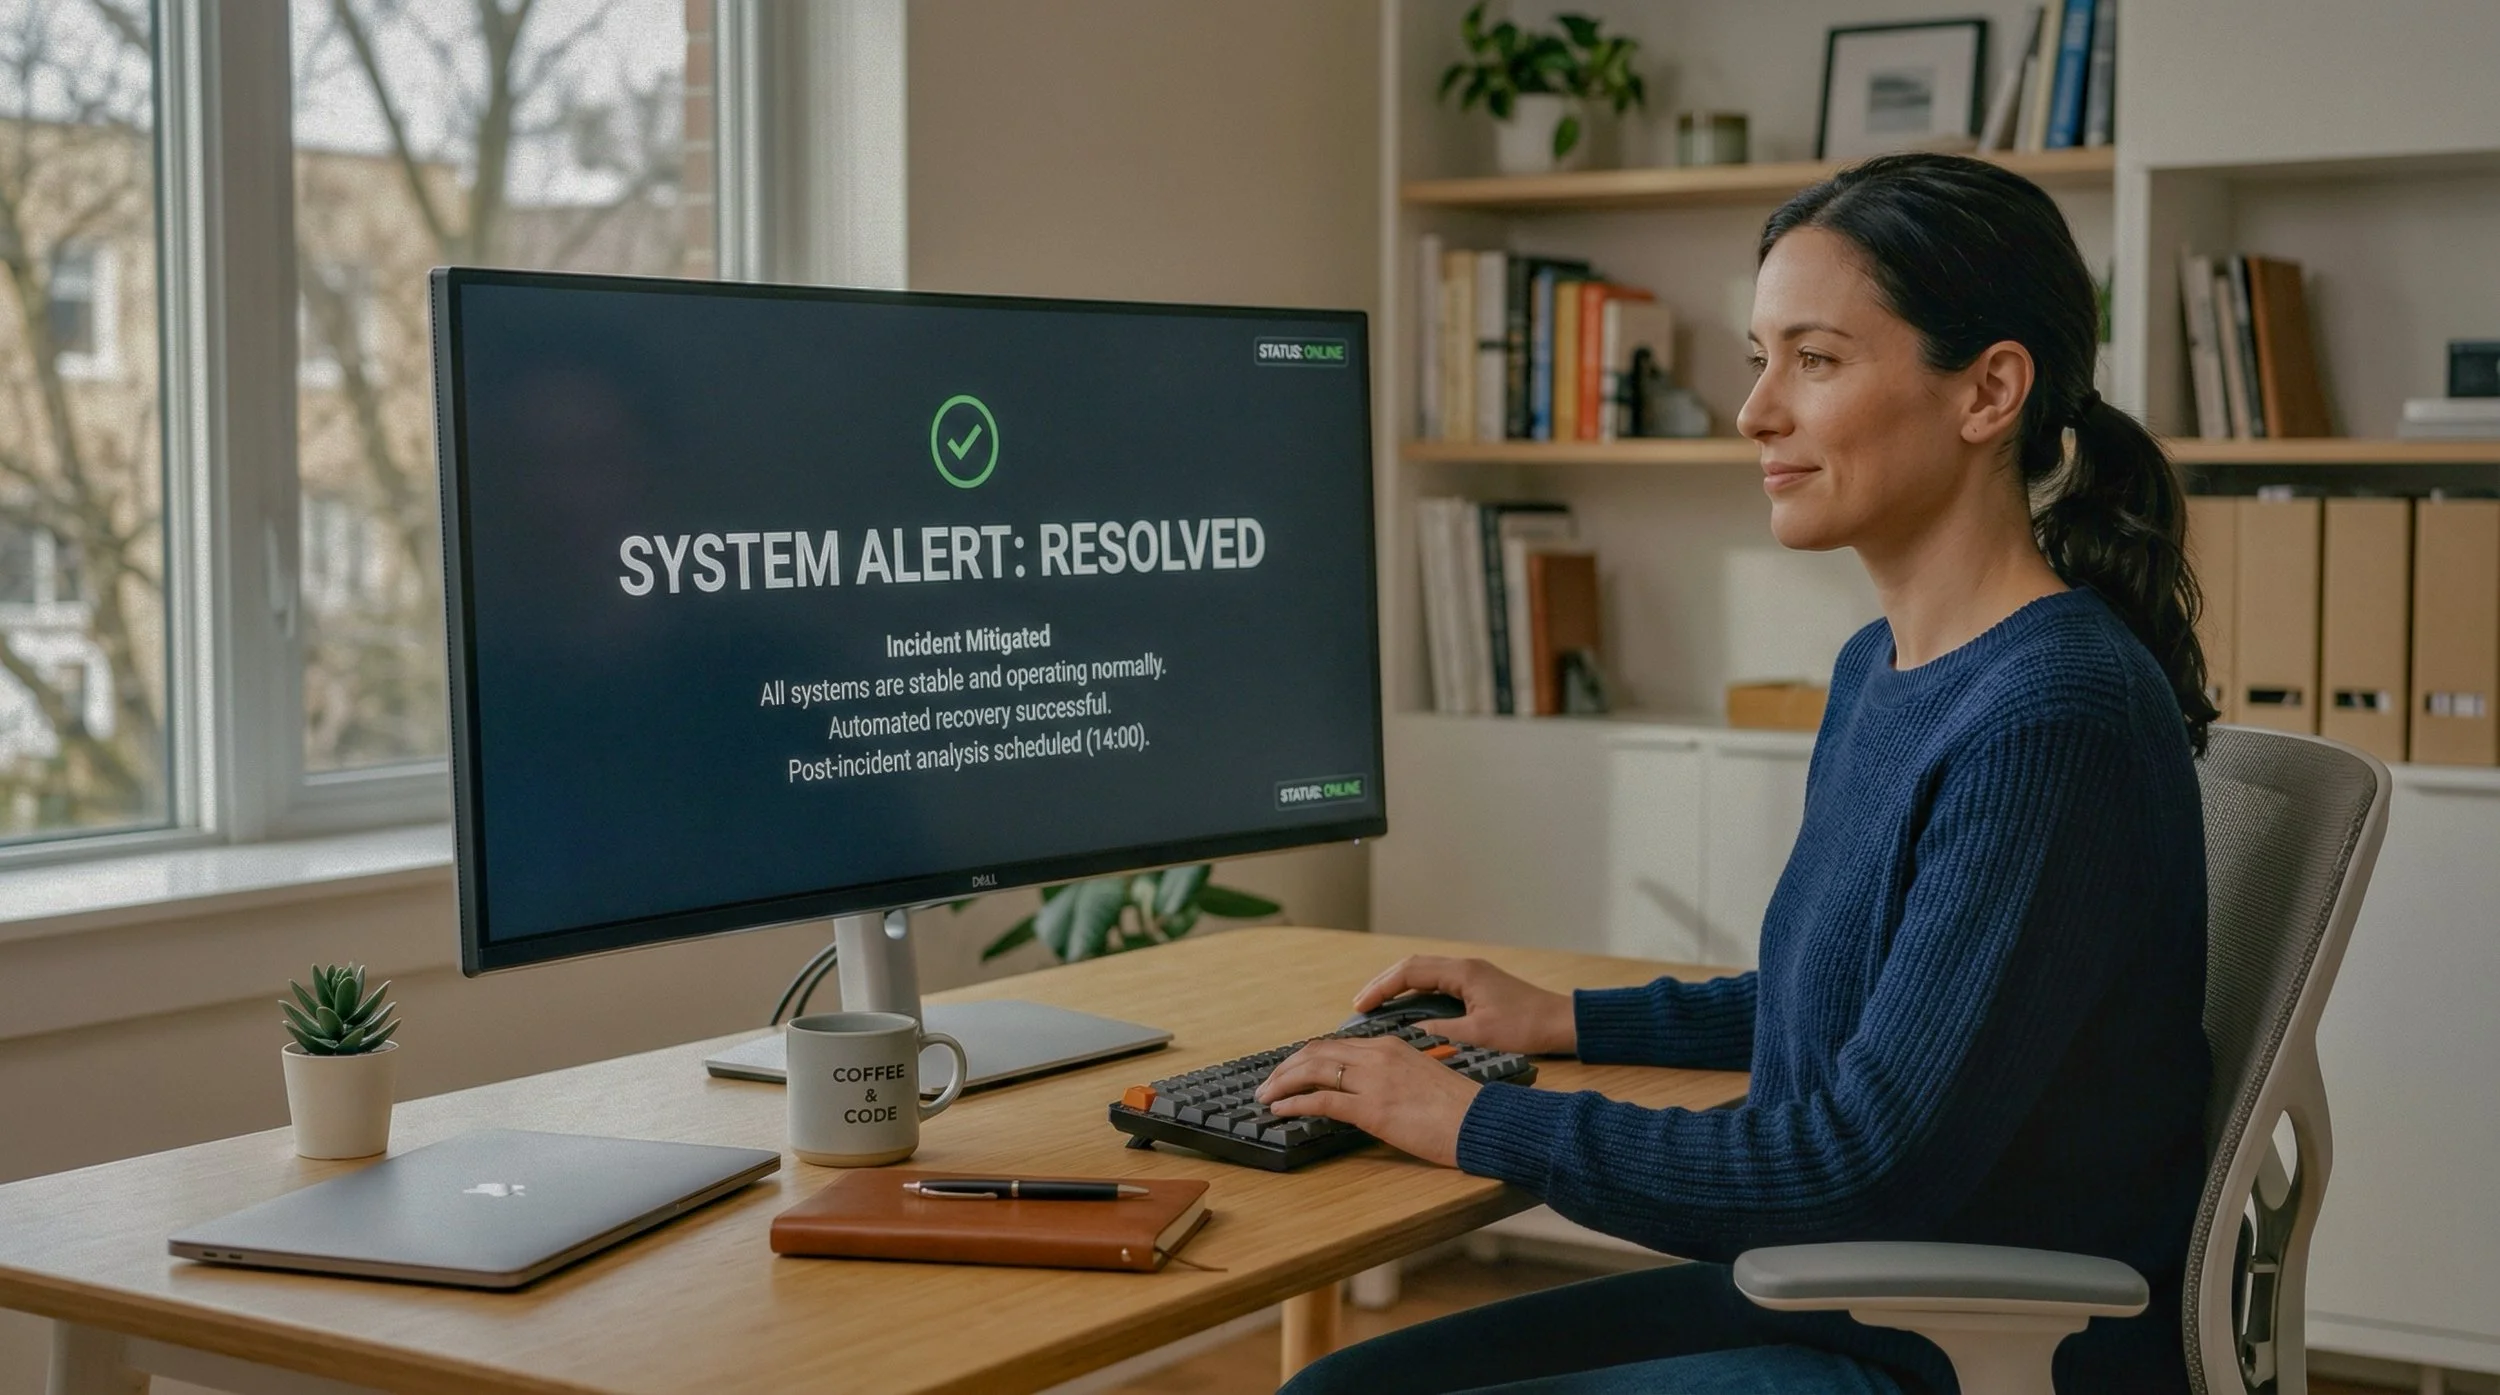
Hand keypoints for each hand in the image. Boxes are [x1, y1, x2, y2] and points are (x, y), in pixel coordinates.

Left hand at [1255, 1037, 1478, 1167]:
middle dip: (1285, 1068)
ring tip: (1265, 1096)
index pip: (1334, 1045)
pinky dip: (1294, 1103)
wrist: (1481, 1121)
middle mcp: (1377, 1056)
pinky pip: (1322, 1100)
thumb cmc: (1459, 1108)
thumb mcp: (1421, 1078)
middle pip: (1315, 1053)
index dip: (1305, 1058)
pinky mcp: (1372, 1108)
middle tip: (1267, 1083)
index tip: (1289, 1071)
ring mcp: (1373, 1080)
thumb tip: (1367, 1091)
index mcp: (1390, 1046)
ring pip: (1311, 1070)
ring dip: (1281, 1083)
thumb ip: (1391, 1077)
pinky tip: (1281, 1110)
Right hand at [1353, 955, 1576, 1055]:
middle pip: (1412, 967)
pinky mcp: (1477, 986)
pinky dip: (1416, 994)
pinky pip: (1436, 984)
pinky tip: (1406, 1010)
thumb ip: (1442, 1033)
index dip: (1381, 988)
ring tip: (1374, 1007)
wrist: (1561, 1023)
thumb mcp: (1480, 1035)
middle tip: (1359, 1005)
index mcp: (1463, 973)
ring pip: (1423, 974)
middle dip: (1383, 984)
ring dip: (1398, 987)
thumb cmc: (1526, 1027)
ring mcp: (1471, 975)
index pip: (1409, 972)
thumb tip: (1409, 1035)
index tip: (1361, 1006)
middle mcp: (1465, 967)